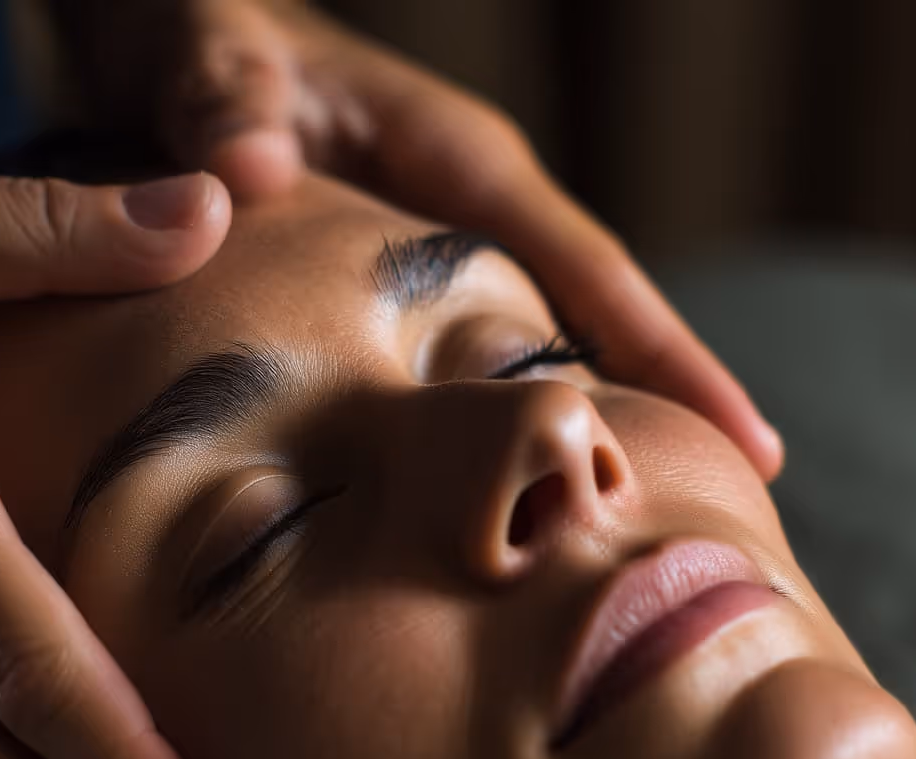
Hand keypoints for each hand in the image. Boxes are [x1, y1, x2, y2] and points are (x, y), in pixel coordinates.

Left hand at [55, 0, 783, 479]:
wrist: (170, 37)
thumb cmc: (199, 27)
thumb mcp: (202, 42)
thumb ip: (226, 96)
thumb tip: (250, 173)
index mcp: (458, 158)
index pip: (589, 269)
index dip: (667, 356)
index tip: (745, 444)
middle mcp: (473, 215)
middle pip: (593, 331)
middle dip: (664, 418)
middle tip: (732, 531)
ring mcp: (442, 260)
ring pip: (535, 362)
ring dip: (583, 442)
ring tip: (640, 549)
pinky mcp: (398, 297)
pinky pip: (463, 375)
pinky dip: (495, 440)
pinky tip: (508, 515)